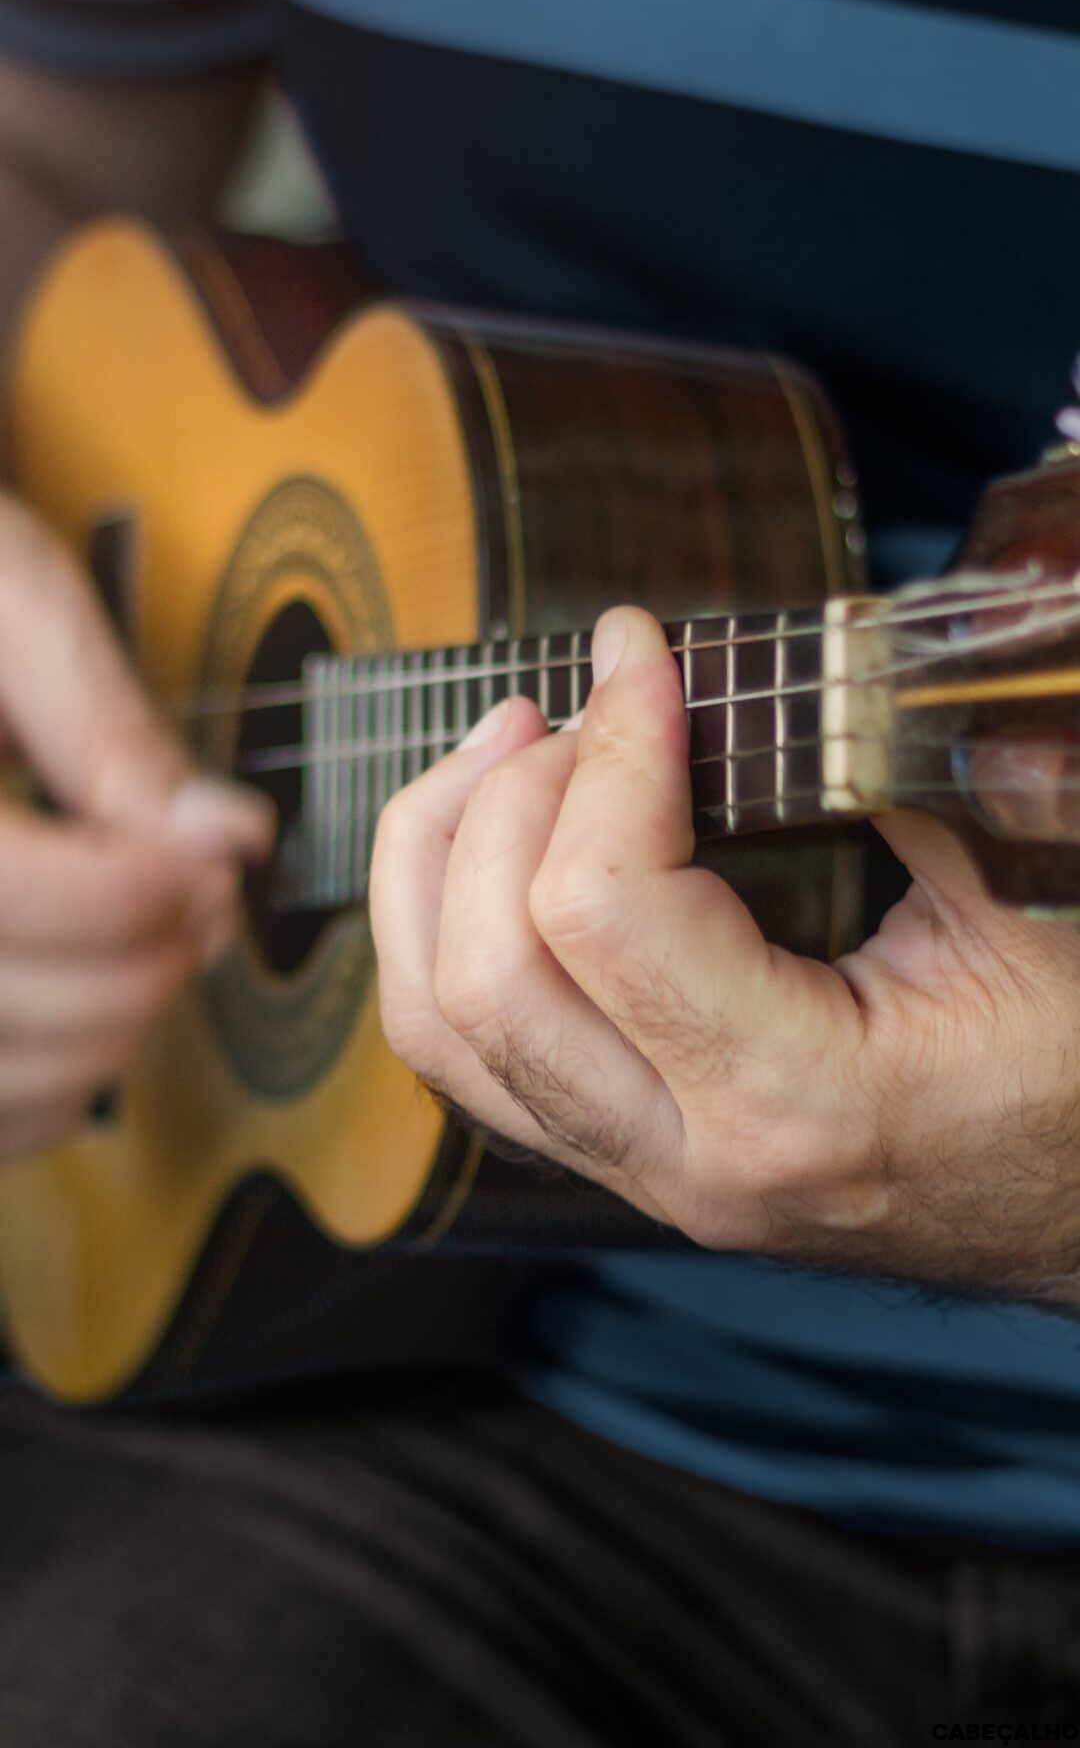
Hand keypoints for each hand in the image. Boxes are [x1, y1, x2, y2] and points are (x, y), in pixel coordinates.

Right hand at [0, 492, 272, 1160]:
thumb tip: (222, 832)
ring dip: (109, 1039)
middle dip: (142, 967)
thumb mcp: (7, 604)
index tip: (211, 862)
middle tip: (207, 900)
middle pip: (2, 1003)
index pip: (3, 895)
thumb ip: (104, 727)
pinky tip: (86, 1009)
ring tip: (156, 947)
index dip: (132, 895)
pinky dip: (47, 1090)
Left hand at [371, 604, 1079, 1299]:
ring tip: (504, 751)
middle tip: (576, 710)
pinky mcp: (617, 1154)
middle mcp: (689, 1156)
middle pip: (484, 973)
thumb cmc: (1068, 1074)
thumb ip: (897, 786)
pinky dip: (442, 931)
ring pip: (437, 1027)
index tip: (641, 654)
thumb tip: (787, 662)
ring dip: (438, 862)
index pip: (605, 913)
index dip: (609, 751)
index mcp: (798, 1101)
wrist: (1075, 1208)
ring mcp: (638, 1170)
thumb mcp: (1020, 915)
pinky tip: (491, 844)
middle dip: (503, 802)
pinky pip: (463, 1055)